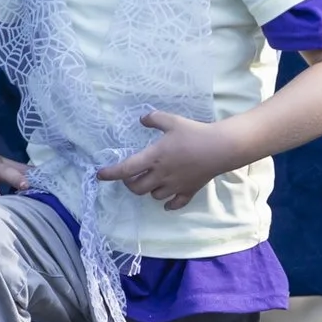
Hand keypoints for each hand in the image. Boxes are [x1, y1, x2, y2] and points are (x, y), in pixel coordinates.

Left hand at [96, 113, 236, 210]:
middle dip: (130, 184)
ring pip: (154, 196)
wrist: (220, 148)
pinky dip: (168, 203)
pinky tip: (167, 200)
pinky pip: (175, 203)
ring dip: (149, 190)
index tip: (100, 175)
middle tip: (131, 175)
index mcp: (154, 158)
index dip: (110, 174)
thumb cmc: (194, 133)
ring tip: (151, 181)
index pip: (126, 169)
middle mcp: (161, 175)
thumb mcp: (172, 121)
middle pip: (137, 188)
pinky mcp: (188, 190)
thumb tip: (142, 118)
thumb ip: (154, 119)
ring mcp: (175, 185)